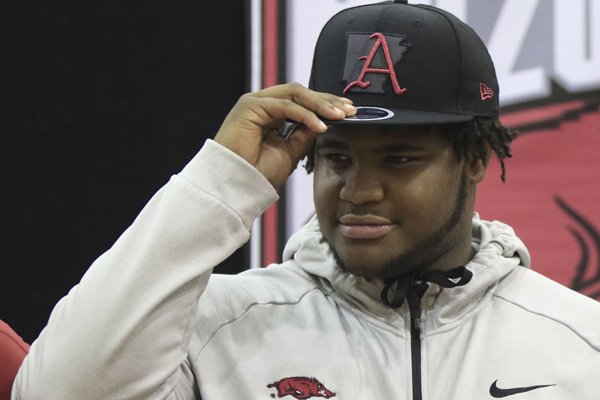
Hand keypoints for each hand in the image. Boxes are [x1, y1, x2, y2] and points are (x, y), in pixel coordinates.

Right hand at [214, 83, 355, 189]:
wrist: (236, 186)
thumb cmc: (257, 173)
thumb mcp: (290, 152)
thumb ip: (304, 134)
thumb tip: (325, 122)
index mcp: (270, 114)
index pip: (302, 101)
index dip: (325, 105)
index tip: (348, 113)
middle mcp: (262, 104)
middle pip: (300, 93)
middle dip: (327, 101)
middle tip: (349, 110)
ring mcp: (254, 102)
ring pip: (294, 94)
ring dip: (320, 104)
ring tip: (339, 116)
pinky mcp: (249, 106)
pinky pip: (285, 106)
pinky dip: (305, 115)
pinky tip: (320, 126)